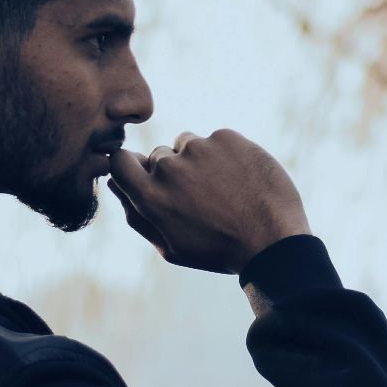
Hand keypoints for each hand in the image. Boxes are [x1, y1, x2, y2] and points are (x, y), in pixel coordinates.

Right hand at [105, 129, 311, 274]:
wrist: (273, 240)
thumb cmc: (218, 249)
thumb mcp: (170, 246)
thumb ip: (136, 215)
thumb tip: (114, 184)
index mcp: (150, 196)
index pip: (120, 160)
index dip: (131, 165)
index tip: (146, 174)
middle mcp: (170, 168)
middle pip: (158, 155)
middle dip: (171, 171)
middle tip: (199, 197)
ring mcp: (199, 148)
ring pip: (187, 144)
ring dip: (197, 160)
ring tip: (222, 189)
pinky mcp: (226, 137)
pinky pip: (216, 140)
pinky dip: (225, 154)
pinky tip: (240, 179)